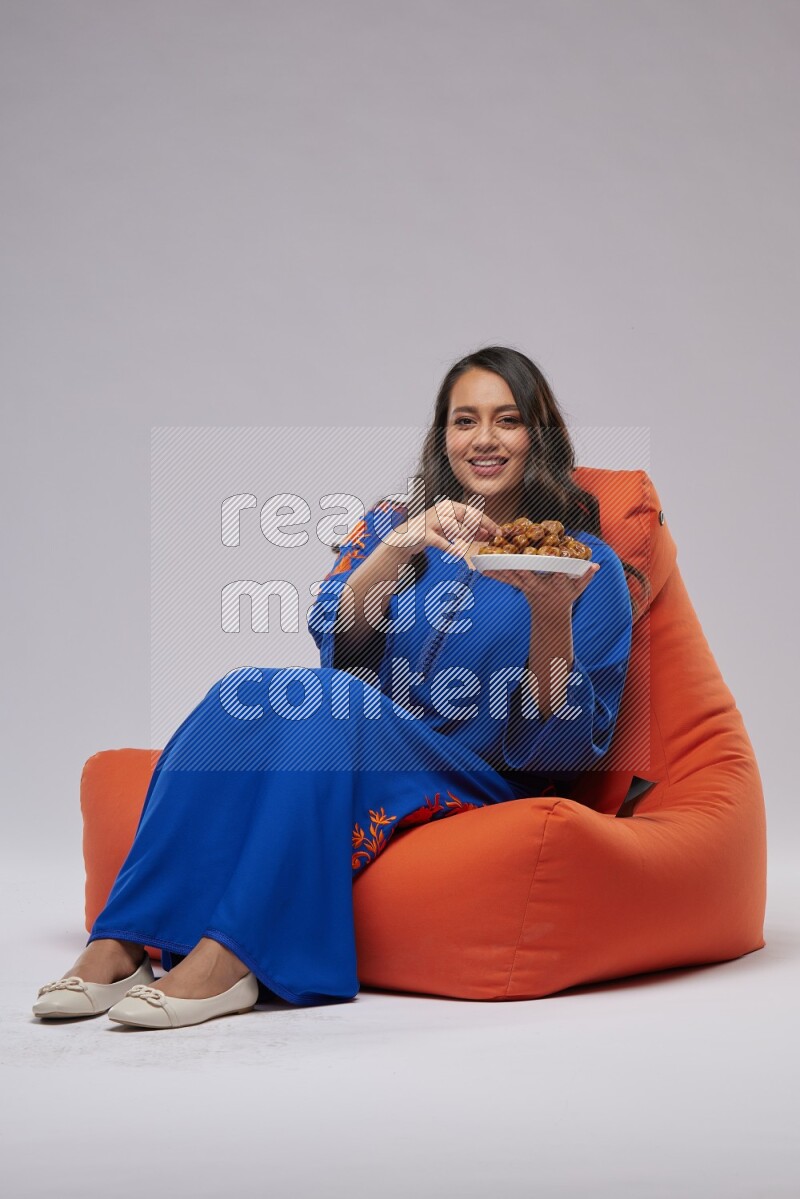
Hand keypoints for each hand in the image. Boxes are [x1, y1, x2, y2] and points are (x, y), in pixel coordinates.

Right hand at [384, 500, 499, 558]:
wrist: (406, 537)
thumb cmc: (431, 531)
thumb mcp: (452, 529)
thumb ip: (469, 530)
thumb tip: (489, 533)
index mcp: (450, 506)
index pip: (473, 511)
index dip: (487, 521)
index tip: (499, 531)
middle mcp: (441, 510)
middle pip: (466, 516)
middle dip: (481, 526)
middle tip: (492, 538)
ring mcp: (432, 521)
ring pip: (454, 527)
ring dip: (466, 537)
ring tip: (474, 545)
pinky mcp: (424, 534)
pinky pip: (439, 541)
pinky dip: (449, 547)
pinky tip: (458, 554)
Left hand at [479, 561, 600, 614]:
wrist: (550, 613)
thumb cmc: (566, 596)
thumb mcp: (578, 588)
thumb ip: (586, 577)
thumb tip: (596, 566)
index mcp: (555, 586)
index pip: (556, 576)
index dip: (555, 570)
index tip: (553, 561)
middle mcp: (540, 586)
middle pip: (530, 577)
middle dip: (522, 570)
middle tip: (513, 561)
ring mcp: (528, 587)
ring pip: (514, 578)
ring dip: (502, 571)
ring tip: (489, 564)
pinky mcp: (520, 586)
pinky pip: (507, 580)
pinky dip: (495, 575)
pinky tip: (484, 569)